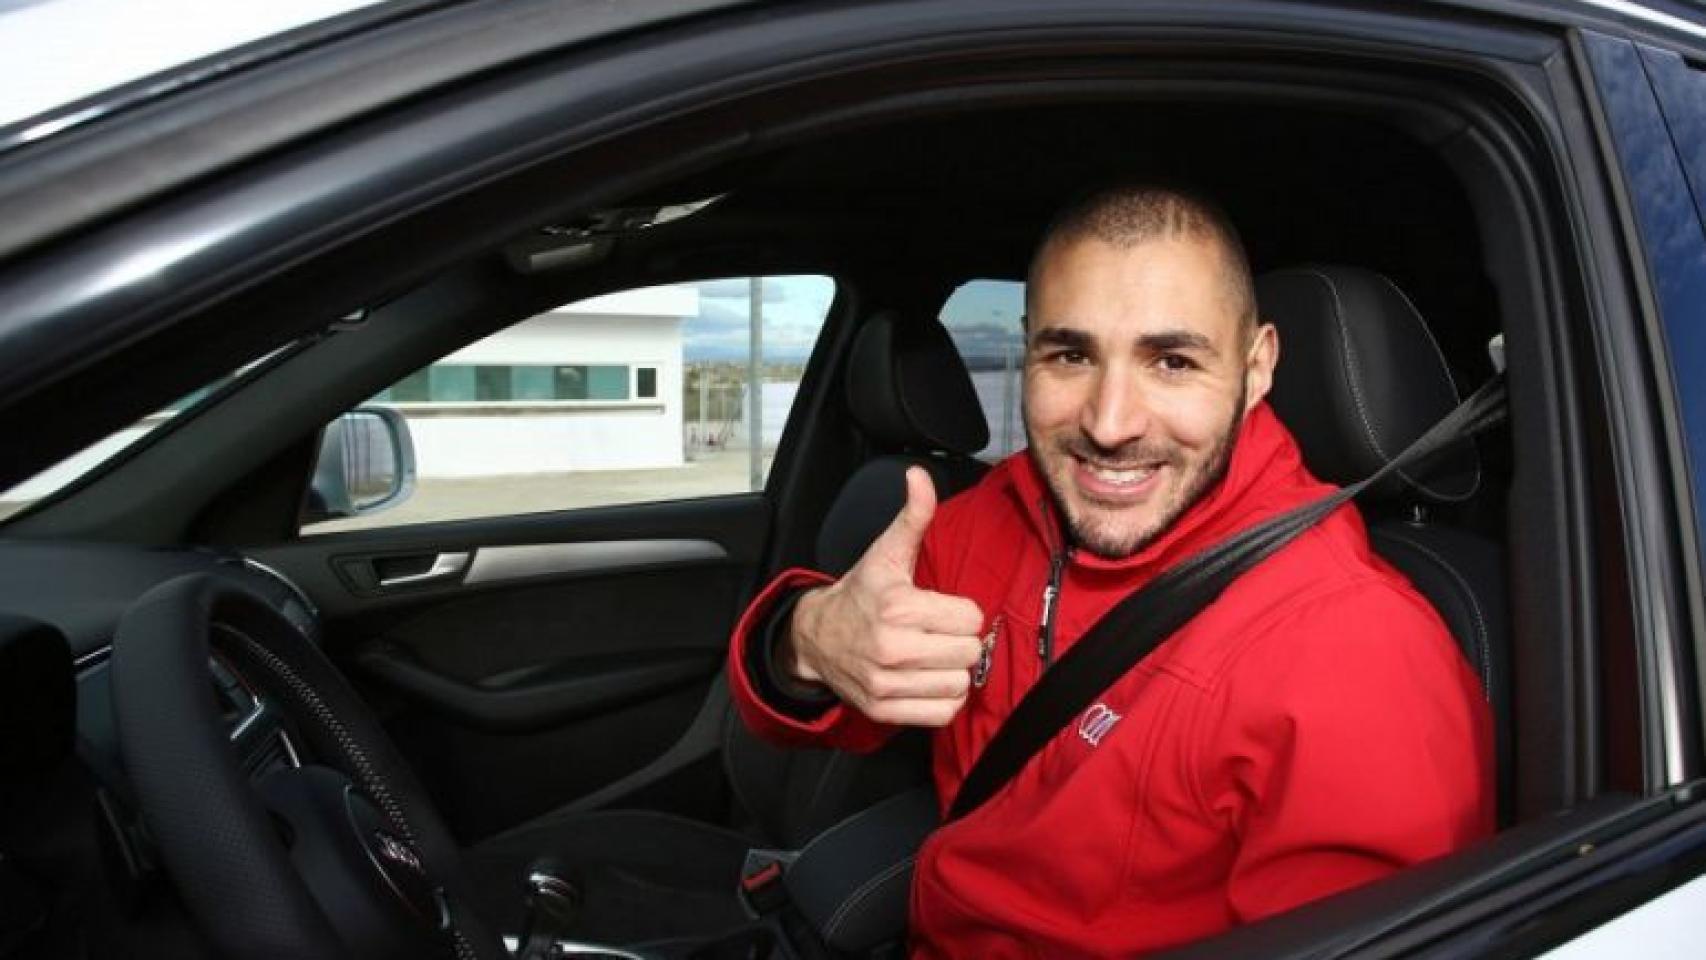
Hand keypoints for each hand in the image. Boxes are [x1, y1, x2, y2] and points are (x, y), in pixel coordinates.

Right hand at [783, 466, 984, 726]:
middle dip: (960, 641)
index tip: (942, 608)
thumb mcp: (886, 552)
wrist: (815, 638)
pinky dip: (942, 698)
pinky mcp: (884, 710)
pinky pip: (942, 713)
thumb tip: (920, 476)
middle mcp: (891, 648)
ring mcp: (886, 683)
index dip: (961, 611)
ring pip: (959, 684)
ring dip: (953, 671)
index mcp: (897, 606)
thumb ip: (913, 516)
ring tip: (934, 656)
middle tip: (939, 632)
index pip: (970, 618)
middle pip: (969, 652)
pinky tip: (928, 679)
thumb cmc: (861, 594)